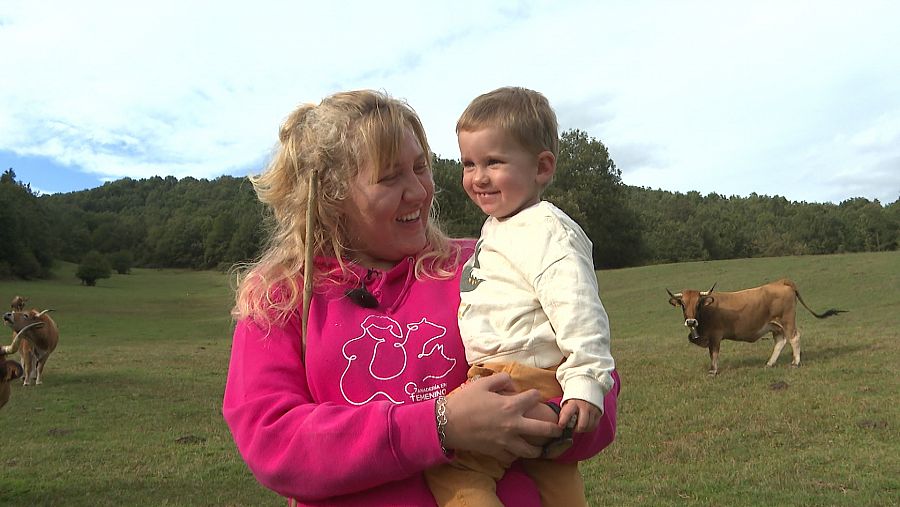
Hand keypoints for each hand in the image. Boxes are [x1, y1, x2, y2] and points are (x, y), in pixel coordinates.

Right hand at [442, 373, 562, 462]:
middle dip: (555, 429)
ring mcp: (506, 441)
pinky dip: (516, 455)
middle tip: (559, 429)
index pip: (535, 397)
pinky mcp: (496, 452)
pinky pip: (513, 458)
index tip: (533, 396)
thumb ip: (501, 379)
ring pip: (531, 450)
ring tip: (540, 446)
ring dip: (538, 448)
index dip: (535, 395)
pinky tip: (516, 450)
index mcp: (511, 405)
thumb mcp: (482, 383)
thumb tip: (513, 384)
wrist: (447, 424)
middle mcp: (513, 425)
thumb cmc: (464, 401)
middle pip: (544, 429)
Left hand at [558, 399, 600, 432]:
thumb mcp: (567, 401)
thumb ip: (564, 411)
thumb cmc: (575, 397)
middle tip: (573, 428)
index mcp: (574, 403)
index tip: (561, 426)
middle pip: (582, 425)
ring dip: (583, 429)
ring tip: (578, 425)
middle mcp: (585, 407)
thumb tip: (561, 423)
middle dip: (576, 429)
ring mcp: (593, 410)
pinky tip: (585, 425)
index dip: (563, 422)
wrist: (589, 387)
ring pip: (589, 427)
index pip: (567, 414)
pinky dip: (589, 427)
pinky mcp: (599, 413)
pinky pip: (595, 425)